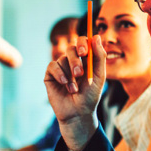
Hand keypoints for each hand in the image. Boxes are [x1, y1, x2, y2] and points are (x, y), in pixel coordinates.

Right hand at [43, 35, 105, 150]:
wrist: (78, 114)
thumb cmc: (90, 96)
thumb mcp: (99, 76)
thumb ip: (100, 57)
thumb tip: (96, 37)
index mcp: (86, 59)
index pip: (83, 42)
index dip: (83, 43)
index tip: (84, 52)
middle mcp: (73, 61)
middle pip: (72, 48)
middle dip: (75, 60)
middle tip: (80, 73)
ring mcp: (61, 67)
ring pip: (62, 58)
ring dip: (70, 74)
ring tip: (74, 89)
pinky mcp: (50, 74)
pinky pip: (52, 66)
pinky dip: (59, 75)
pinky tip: (64, 85)